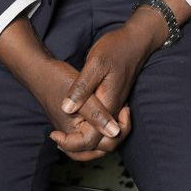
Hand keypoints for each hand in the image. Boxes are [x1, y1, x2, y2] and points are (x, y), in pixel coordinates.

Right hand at [0, 18, 125, 159]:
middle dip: (115, 136)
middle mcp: (71, 136)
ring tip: (119, 115)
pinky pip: (90, 135)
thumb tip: (114, 132)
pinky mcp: (73, 123)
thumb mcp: (83, 96)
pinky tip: (109, 115)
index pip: (98, 145)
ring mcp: (71, 131)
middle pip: (98, 149)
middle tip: (124, 113)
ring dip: (110, 134)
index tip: (124, 110)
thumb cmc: (58, 80)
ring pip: (95, 145)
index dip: (116, 131)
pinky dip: (102, 130)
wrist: (40, 71)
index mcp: (72, 133)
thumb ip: (98, 115)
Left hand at [53, 11, 164, 154]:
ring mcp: (116, 107)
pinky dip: (91, 131)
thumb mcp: (95, 64)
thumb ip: (82, 88)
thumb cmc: (116, 49)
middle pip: (102, 146)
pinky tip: (75, 120)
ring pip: (105, 138)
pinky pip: (105, 127)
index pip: (93, 139)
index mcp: (108, 105)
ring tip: (64, 135)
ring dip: (86, 143)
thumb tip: (67, 109)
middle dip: (79, 149)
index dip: (72, 143)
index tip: (55, 135)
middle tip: (57, 138)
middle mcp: (114, 110)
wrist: (135, 41)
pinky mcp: (114, 101)